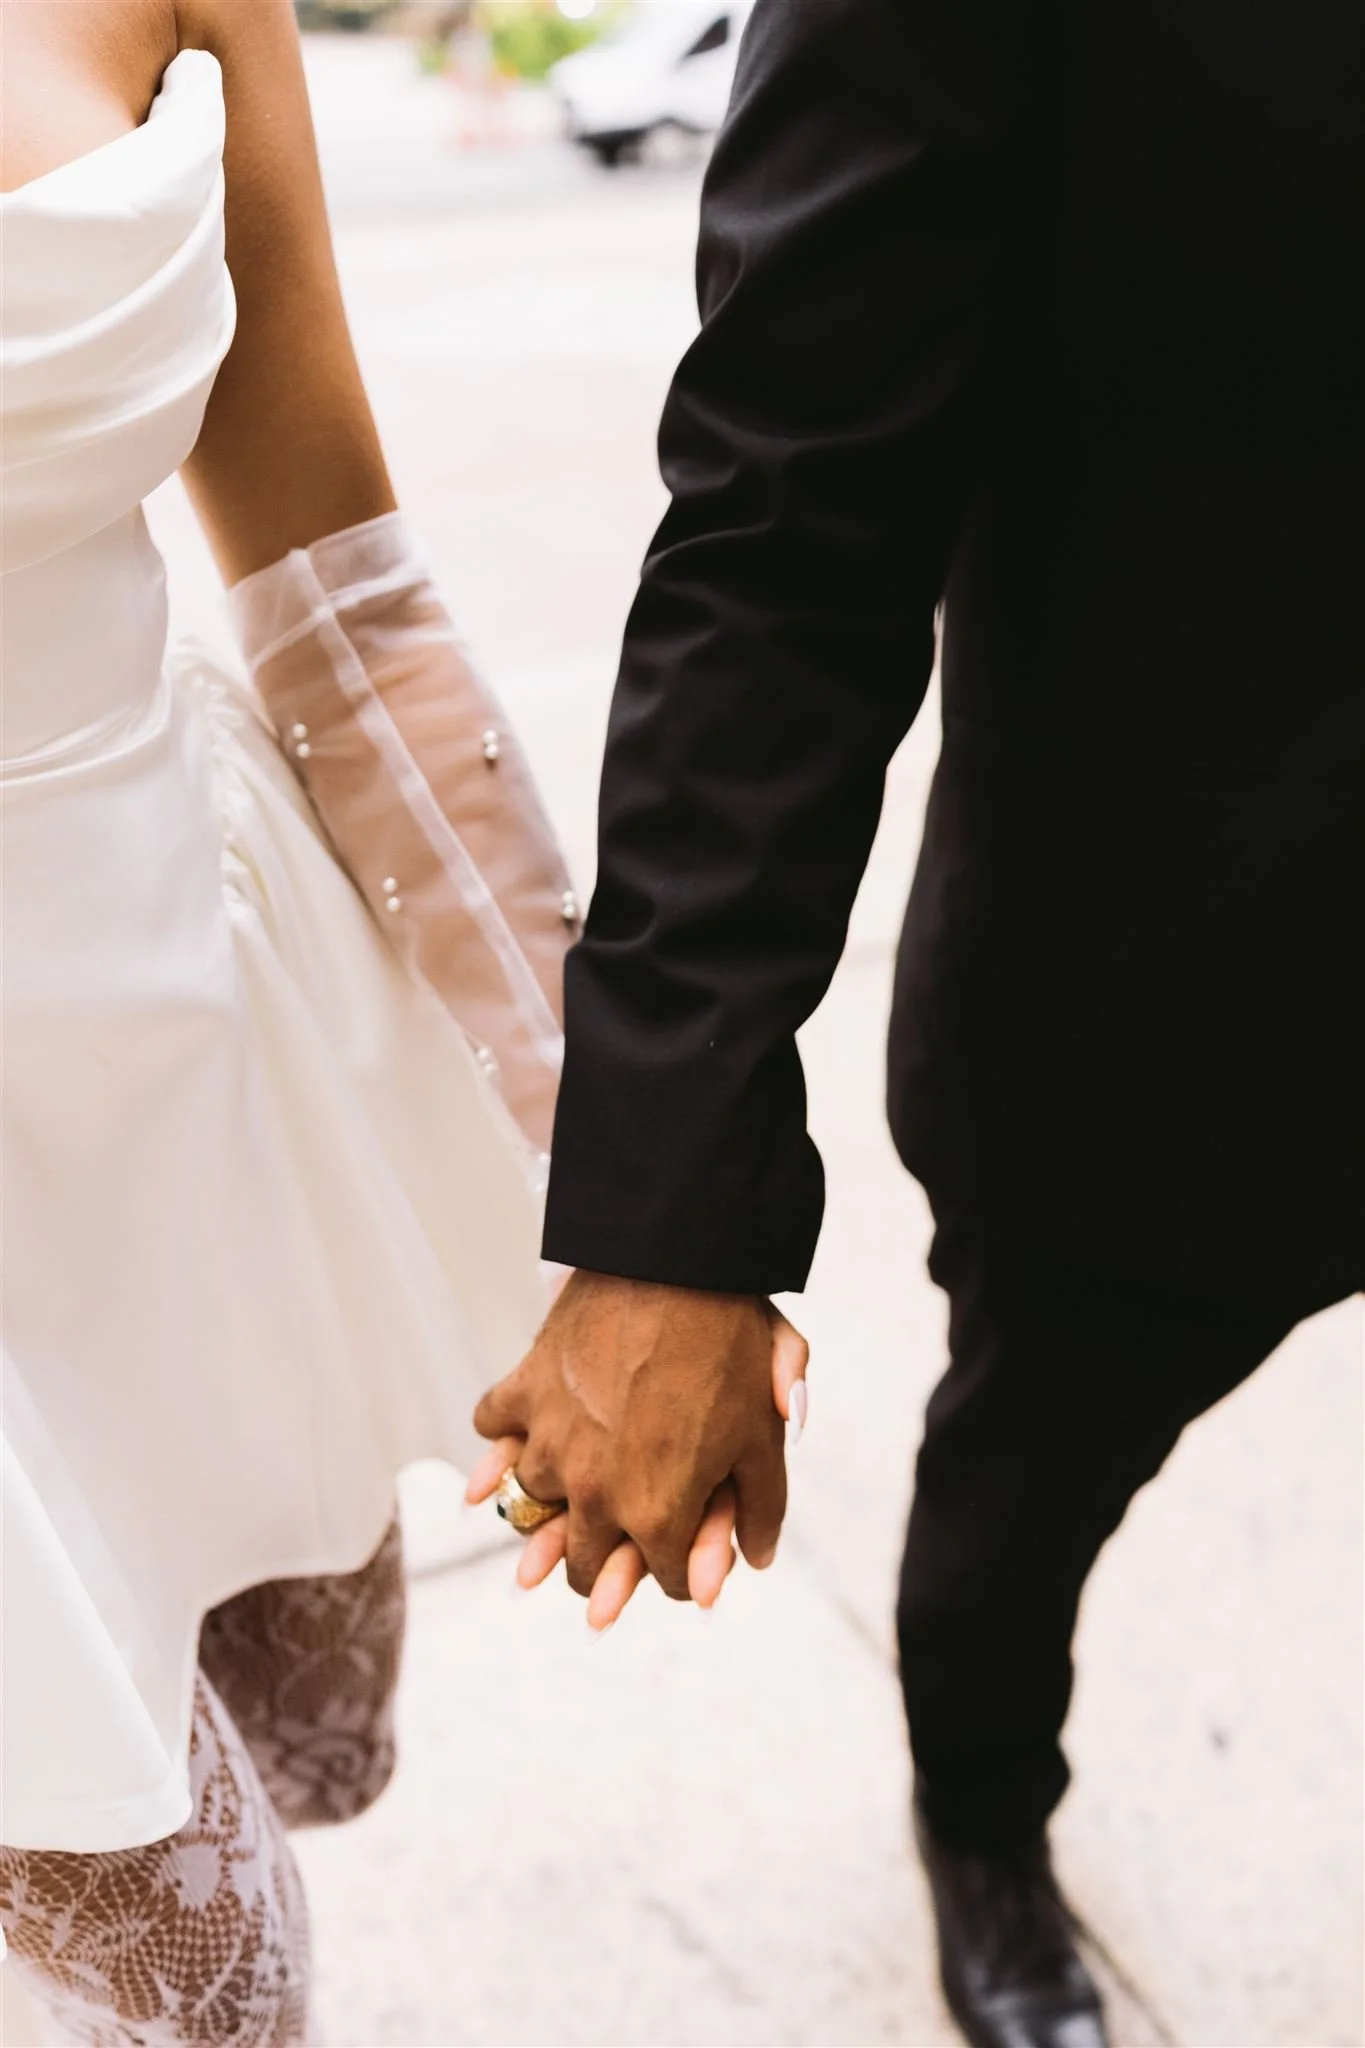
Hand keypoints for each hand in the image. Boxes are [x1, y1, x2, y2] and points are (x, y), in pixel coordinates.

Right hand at [467, 1272, 808, 1623]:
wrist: (678, 1264)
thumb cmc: (728, 1347)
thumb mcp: (764, 1435)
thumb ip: (761, 1507)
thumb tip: (758, 1558)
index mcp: (657, 1512)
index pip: (662, 1579)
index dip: (680, 1570)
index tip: (682, 1553)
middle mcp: (593, 1490)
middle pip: (582, 1564)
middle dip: (606, 1563)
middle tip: (613, 1548)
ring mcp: (550, 1441)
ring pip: (532, 1500)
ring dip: (554, 1496)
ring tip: (573, 1481)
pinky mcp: (524, 1391)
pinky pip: (491, 1428)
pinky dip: (503, 1432)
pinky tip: (522, 1430)